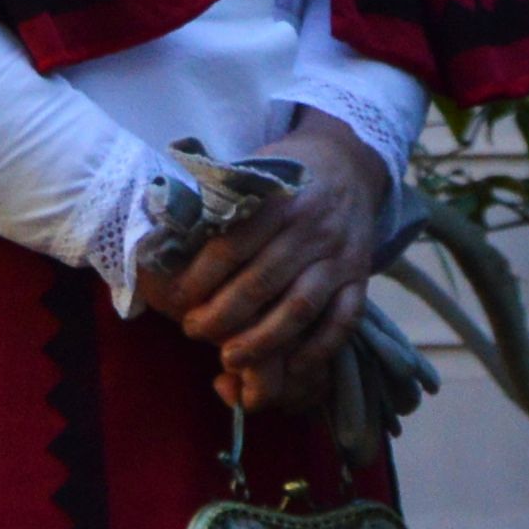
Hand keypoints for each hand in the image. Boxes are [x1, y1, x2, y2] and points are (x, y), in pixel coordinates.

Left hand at [139, 109, 393, 415]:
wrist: (350, 160)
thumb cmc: (288, 170)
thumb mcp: (254, 167)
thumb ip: (221, 198)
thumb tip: (168, 233)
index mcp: (277, 200)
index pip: (230, 247)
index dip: (199, 279)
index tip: (176, 300)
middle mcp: (311, 228)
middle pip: (260, 283)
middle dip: (221, 316)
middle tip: (194, 332)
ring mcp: (340, 255)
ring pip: (299, 307)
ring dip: (262, 341)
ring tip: (230, 359)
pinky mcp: (360, 277)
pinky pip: (343, 319)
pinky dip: (318, 348)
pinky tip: (291, 367)